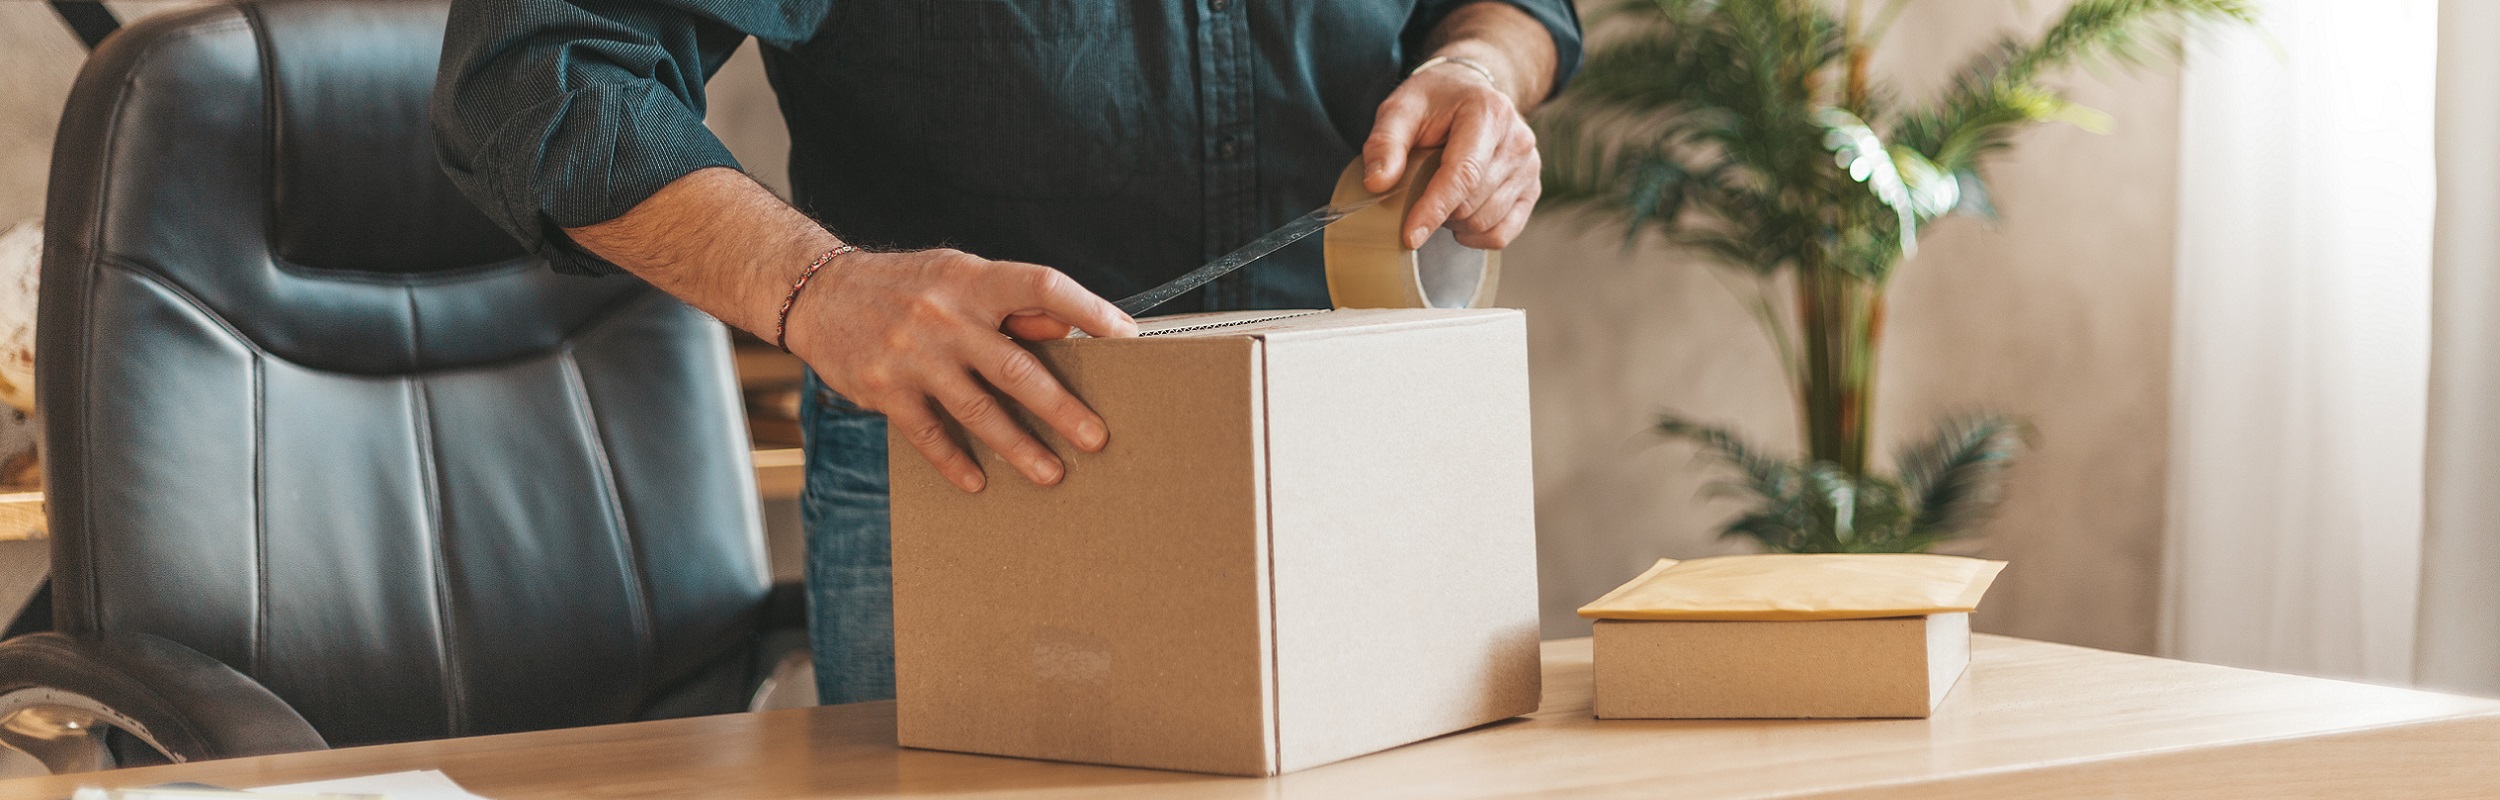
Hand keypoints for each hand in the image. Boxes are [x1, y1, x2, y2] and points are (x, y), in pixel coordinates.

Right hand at [783, 249, 1137, 492]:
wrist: (820, 293)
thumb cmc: (908, 287)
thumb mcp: (958, 277)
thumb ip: (1011, 305)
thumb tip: (1070, 333)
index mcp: (972, 281)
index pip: (1040, 286)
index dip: (1086, 308)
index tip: (1124, 335)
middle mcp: (945, 316)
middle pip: (1015, 367)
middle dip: (1060, 407)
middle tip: (1097, 438)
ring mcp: (913, 355)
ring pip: (977, 410)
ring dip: (1019, 446)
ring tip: (1052, 473)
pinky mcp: (885, 389)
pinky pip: (929, 433)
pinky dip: (955, 461)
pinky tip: (979, 481)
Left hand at [1362, 59, 1541, 249]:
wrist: (1472, 90)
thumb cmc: (1435, 101)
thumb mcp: (1401, 108)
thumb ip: (1385, 142)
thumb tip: (1377, 185)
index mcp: (1488, 114)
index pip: (1463, 174)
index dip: (1434, 208)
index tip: (1410, 236)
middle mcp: (1518, 140)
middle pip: (1472, 203)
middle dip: (1438, 211)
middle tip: (1420, 189)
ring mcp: (1529, 166)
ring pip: (1486, 221)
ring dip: (1454, 223)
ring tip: (1440, 197)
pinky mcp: (1533, 187)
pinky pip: (1504, 232)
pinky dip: (1476, 236)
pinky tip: (1459, 220)